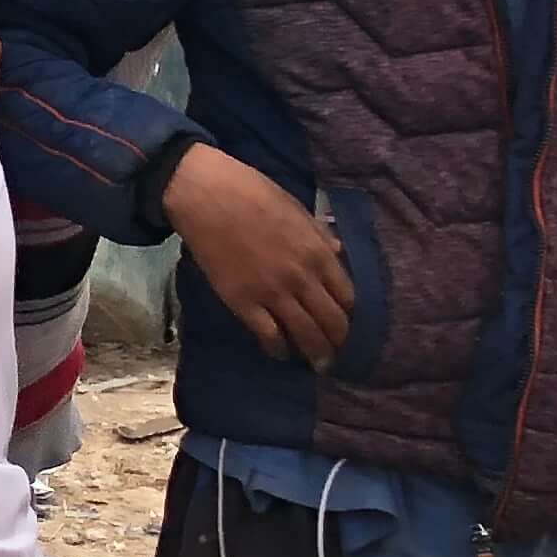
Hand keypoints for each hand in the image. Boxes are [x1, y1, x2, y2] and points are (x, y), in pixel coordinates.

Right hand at [161, 144, 349, 362]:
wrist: (205, 195)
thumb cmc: (252, 193)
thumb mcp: (297, 209)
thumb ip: (319, 235)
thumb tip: (337, 252)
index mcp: (318, 253)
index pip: (348, 296)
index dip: (351, 314)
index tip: (347, 323)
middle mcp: (302, 278)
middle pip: (332, 321)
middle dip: (338, 342)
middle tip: (337, 353)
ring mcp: (272, 292)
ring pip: (305, 333)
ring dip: (315, 353)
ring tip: (319, 364)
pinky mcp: (242, 302)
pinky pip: (267, 334)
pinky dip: (278, 348)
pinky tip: (280, 353)